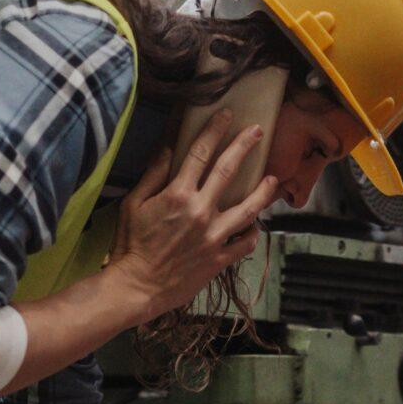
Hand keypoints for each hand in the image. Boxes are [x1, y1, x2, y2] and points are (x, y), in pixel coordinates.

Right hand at [107, 111, 278, 319]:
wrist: (136, 287)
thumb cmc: (130, 244)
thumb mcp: (133, 203)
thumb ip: (154, 174)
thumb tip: (168, 145)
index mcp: (178, 194)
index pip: (200, 152)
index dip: (215, 130)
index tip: (226, 115)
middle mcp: (200, 211)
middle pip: (229, 171)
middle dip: (244, 146)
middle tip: (257, 131)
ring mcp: (213, 237)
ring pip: (249, 209)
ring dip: (263, 192)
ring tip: (272, 181)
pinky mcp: (219, 259)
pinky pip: (245, 243)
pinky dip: (253, 233)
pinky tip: (255, 225)